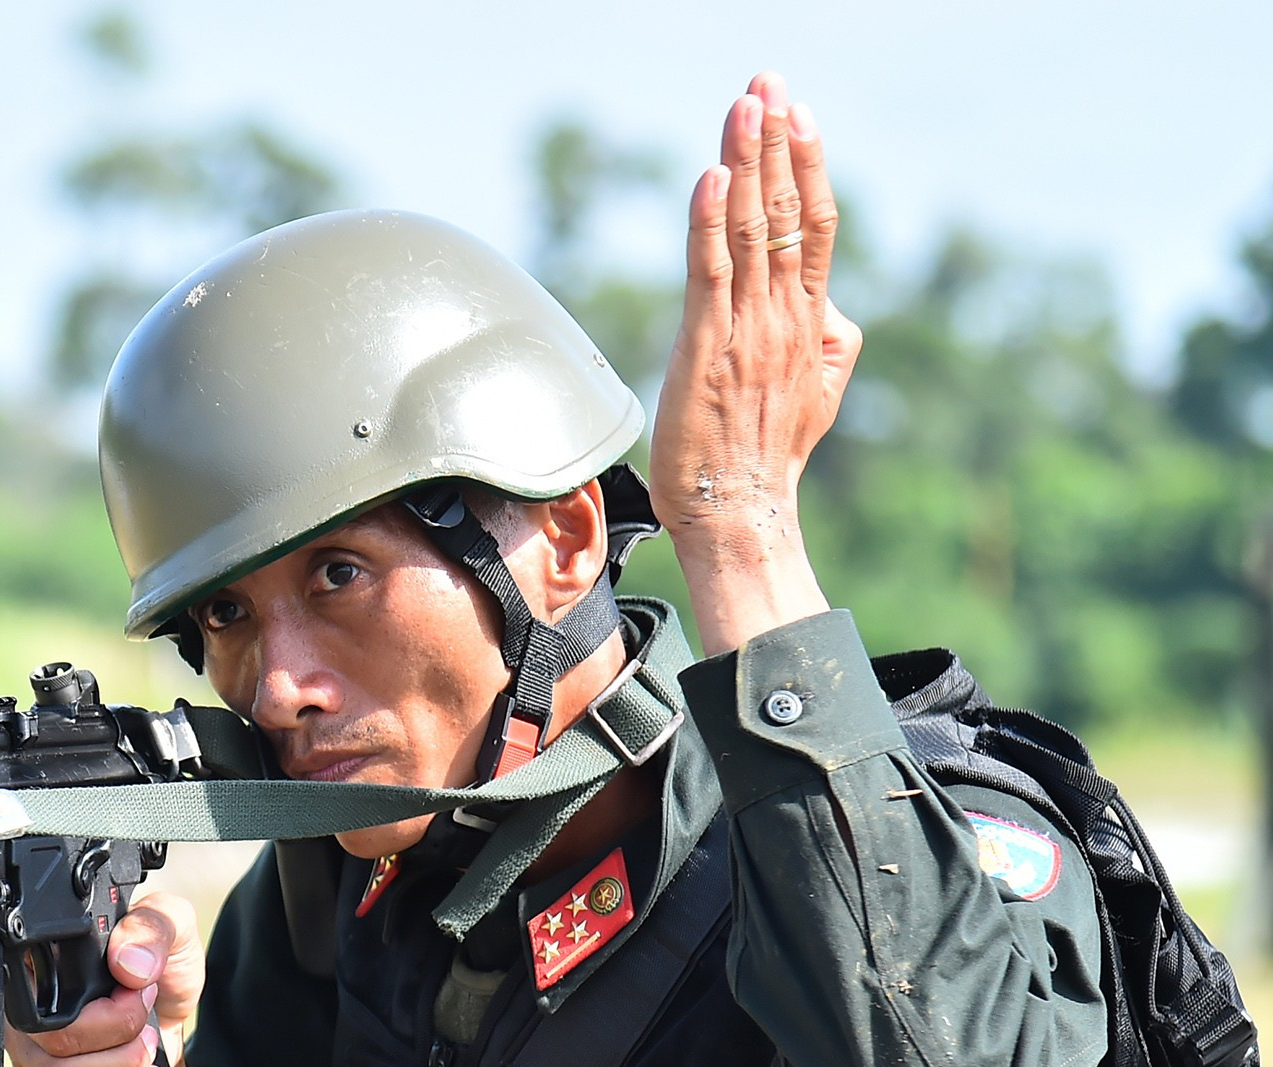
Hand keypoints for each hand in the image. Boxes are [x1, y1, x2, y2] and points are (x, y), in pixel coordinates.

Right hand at [4, 891, 204, 1066]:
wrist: (169, 1012)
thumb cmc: (160, 964)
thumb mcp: (171, 926)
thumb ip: (152, 927)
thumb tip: (126, 963)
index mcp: (41, 960)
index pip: (34, 991)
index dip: (94, 1003)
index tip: (136, 989)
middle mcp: (25, 1009)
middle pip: (52, 1042)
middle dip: (119, 1034)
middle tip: (147, 1014)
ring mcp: (32, 1054)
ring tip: (149, 1043)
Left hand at [651, 73, 861, 653]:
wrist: (741, 512)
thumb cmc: (767, 456)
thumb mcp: (818, 391)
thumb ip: (831, 340)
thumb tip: (835, 305)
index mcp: (811, 321)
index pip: (815, 224)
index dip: (808, 163)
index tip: (798, 111)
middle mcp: (784, 316)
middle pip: (787, 211)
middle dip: (776, 141)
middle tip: (768, 79)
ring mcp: (747, 330)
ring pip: (751, 230)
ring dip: (747, 163)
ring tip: (746, 104)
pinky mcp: (705, 348)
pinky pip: (710, 273)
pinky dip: (710, 222)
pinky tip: (713, 176)